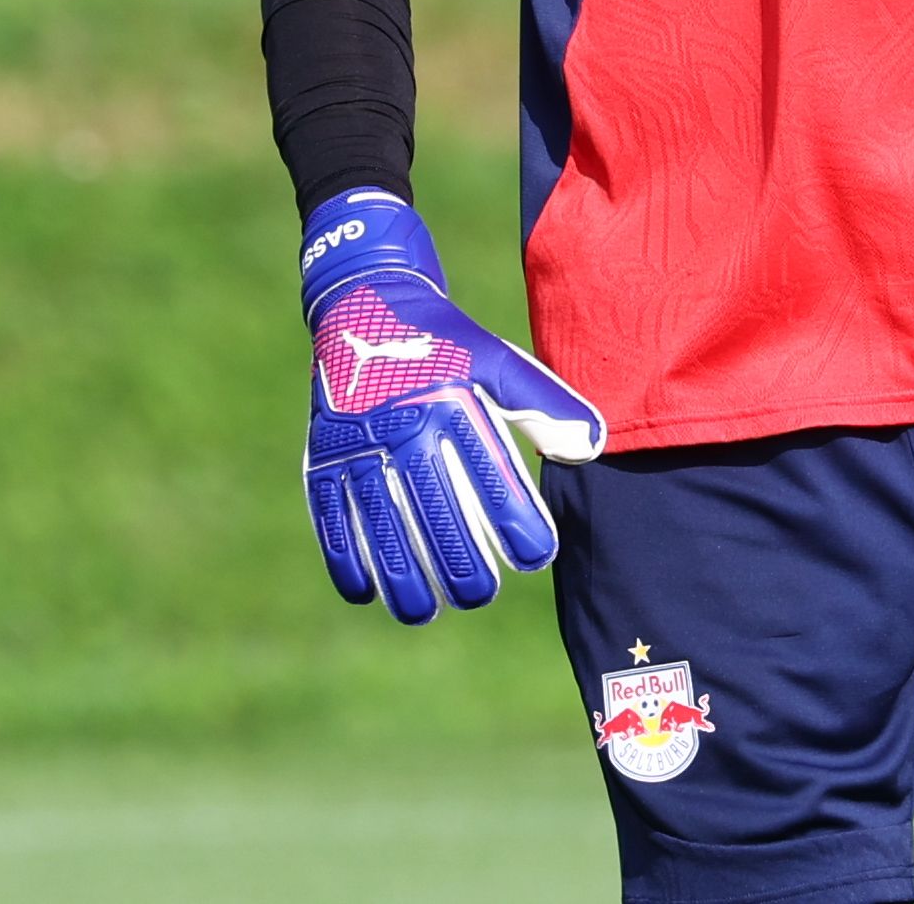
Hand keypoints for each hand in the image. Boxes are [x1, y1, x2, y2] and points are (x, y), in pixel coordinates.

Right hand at [299, 189, 604, 623]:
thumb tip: (590, 450)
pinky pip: (330, 514)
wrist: (365, 301)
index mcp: (450, 401)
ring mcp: (357, 441)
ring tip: (425, 611)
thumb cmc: (446, 343)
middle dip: (459, 564)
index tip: (535, 556)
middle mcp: (402, 424)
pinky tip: (365, 592)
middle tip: (480, 594)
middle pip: (434, 512)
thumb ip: (543, 404)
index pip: (490, 478)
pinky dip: (345, 556)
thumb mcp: (496, 359)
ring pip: (379, 524)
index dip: (516, 524)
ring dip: (401, 574)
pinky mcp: (323, 452)